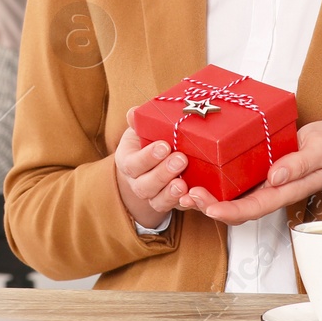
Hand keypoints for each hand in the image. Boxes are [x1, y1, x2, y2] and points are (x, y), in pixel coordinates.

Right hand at [114, 106, 193, 231]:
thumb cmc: (147, 141)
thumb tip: (134, 112)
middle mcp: (137, 183)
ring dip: (171, 193)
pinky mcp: (169, 204)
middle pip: (145, 185)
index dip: (148, 157)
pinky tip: (193, 197)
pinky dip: (183, 204)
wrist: (149, 164)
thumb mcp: (141, 130)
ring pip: (157, 200)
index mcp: (128, 162)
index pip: (133, 164)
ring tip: (184, 183)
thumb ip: (138, 122)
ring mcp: (153, 196)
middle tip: (181, 159)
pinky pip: (174, 208)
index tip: (165, 146)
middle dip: (163, 174)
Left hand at [179, 120, 321, 224]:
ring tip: (179, 187)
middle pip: (235, 207)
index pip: (255, 208)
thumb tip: (275, 176)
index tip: (210, 209)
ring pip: (228, 196)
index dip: (231, 212)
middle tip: (185, 194)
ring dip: (204, 195)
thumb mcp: (321, 150)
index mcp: (285, 190)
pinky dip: (209, 179)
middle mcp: (268, 189)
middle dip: (208, 205)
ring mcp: (259, 180)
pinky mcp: (253, 168)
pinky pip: (229, 180)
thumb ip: (300, 164)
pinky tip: (191, 172)